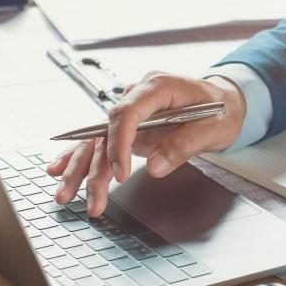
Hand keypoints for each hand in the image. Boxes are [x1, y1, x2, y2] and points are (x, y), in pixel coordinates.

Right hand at [46, 72, 245, 216]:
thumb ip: (183, 145)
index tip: (119, 173)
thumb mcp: (213, 128)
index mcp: (158, 87)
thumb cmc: (221, 109)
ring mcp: (132, 111)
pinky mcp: (129, 127)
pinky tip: (59, 170)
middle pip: (105, 130)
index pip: (126, 112)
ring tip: (65, 195)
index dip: (119, 143)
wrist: (226, 101)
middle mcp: (138, 96)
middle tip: (90, 198)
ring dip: (81, 169)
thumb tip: (154, 167)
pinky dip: (80, 157)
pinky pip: (100, 141)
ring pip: (98, 140)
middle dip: (93, 167)